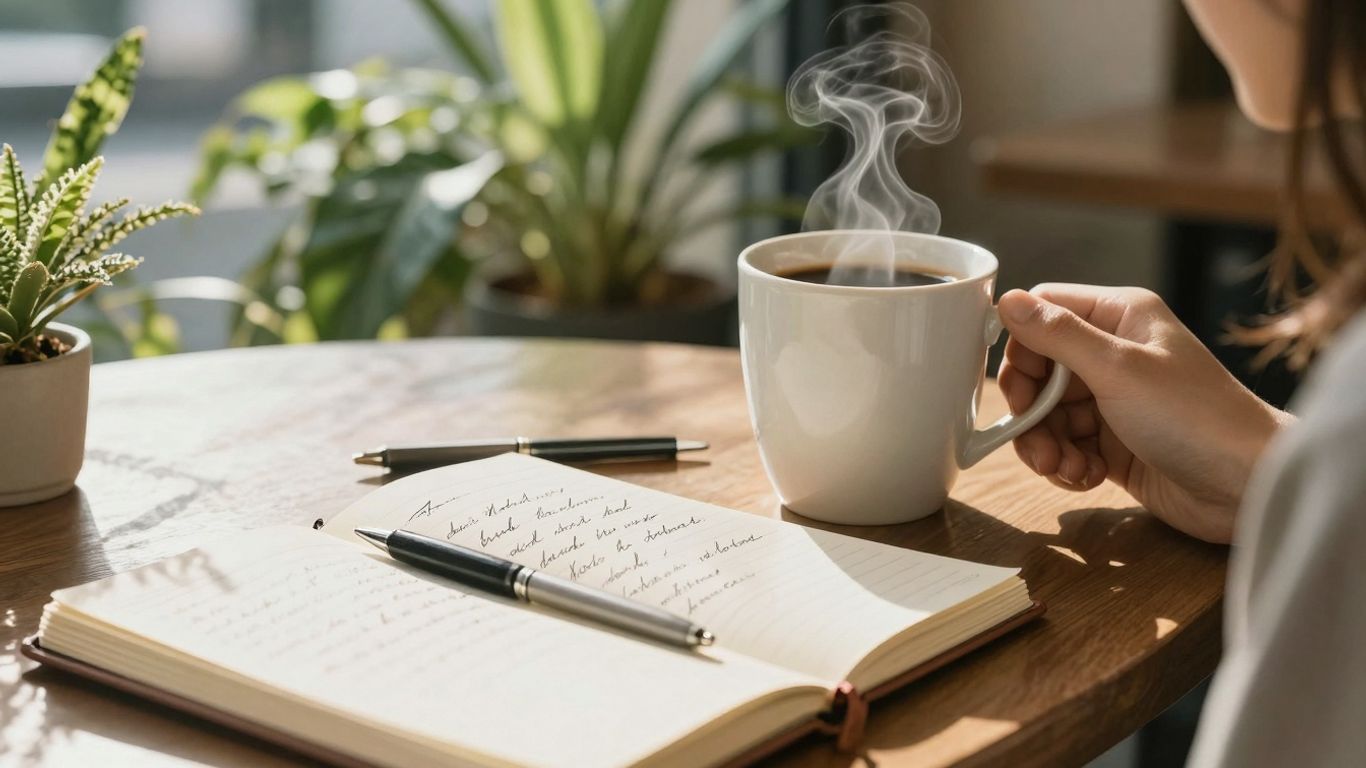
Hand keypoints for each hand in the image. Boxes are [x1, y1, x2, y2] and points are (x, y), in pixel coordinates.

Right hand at [996, 284, 1291, 543]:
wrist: (1246, 486)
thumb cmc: (1194, 416)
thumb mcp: (1118, 369)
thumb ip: (1057, 335)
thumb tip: (1005, 299)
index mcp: (1119, 316)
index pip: (1044, 314)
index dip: (1022, 351)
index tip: (1022, 391)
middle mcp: (1114, 353)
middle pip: (1038, 370)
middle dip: (1031, 411)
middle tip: (1037, 441)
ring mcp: (1114, 399)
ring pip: (1048, 414)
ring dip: (1046, 445)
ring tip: (1065, 469)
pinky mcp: (1115, 442)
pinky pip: (1067, 445)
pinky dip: (1067, 464)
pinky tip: (1087, 476)